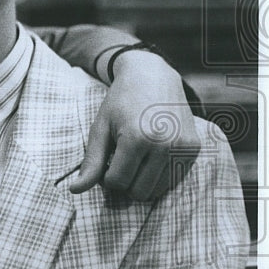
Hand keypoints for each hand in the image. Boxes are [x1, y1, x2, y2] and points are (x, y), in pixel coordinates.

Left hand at [69, 51, 200, 199]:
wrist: (152, 76)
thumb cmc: (120, 102)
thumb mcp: (100, 128)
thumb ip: (91, 162)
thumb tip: (74, 191)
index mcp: (137, 138)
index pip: (117, 182)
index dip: (106, 177)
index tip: (106, 161)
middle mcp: (164, 145)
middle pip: (138, 192)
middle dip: (125, 181)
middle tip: (120, 160)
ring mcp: (183, 147)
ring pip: (157, 191)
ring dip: (142, 181)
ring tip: (136, 157)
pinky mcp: (194, 149)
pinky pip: (173, 180)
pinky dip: (159, 175)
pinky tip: (151, 154)